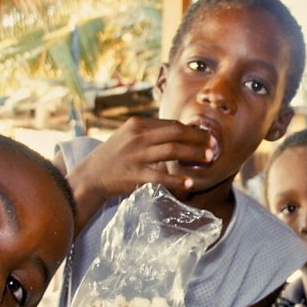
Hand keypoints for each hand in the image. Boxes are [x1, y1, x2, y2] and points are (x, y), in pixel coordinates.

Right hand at [76, 116, 214, 196]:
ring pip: (172, 151)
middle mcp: (138, 137)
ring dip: (194, 154)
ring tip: (209, 159)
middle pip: (175, 133)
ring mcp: (136, 155)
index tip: (207, 136)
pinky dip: (177, 180)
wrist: (91, 175)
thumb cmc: (115, 155)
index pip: (171, 124)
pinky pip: (160, 177)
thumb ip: (152, 132)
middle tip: (214, 145)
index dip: (192, 130)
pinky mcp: (134, 174)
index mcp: (138, 124)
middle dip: (198, 138)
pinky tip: (190, 183)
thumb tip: (181, 131)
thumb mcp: (130, 136)